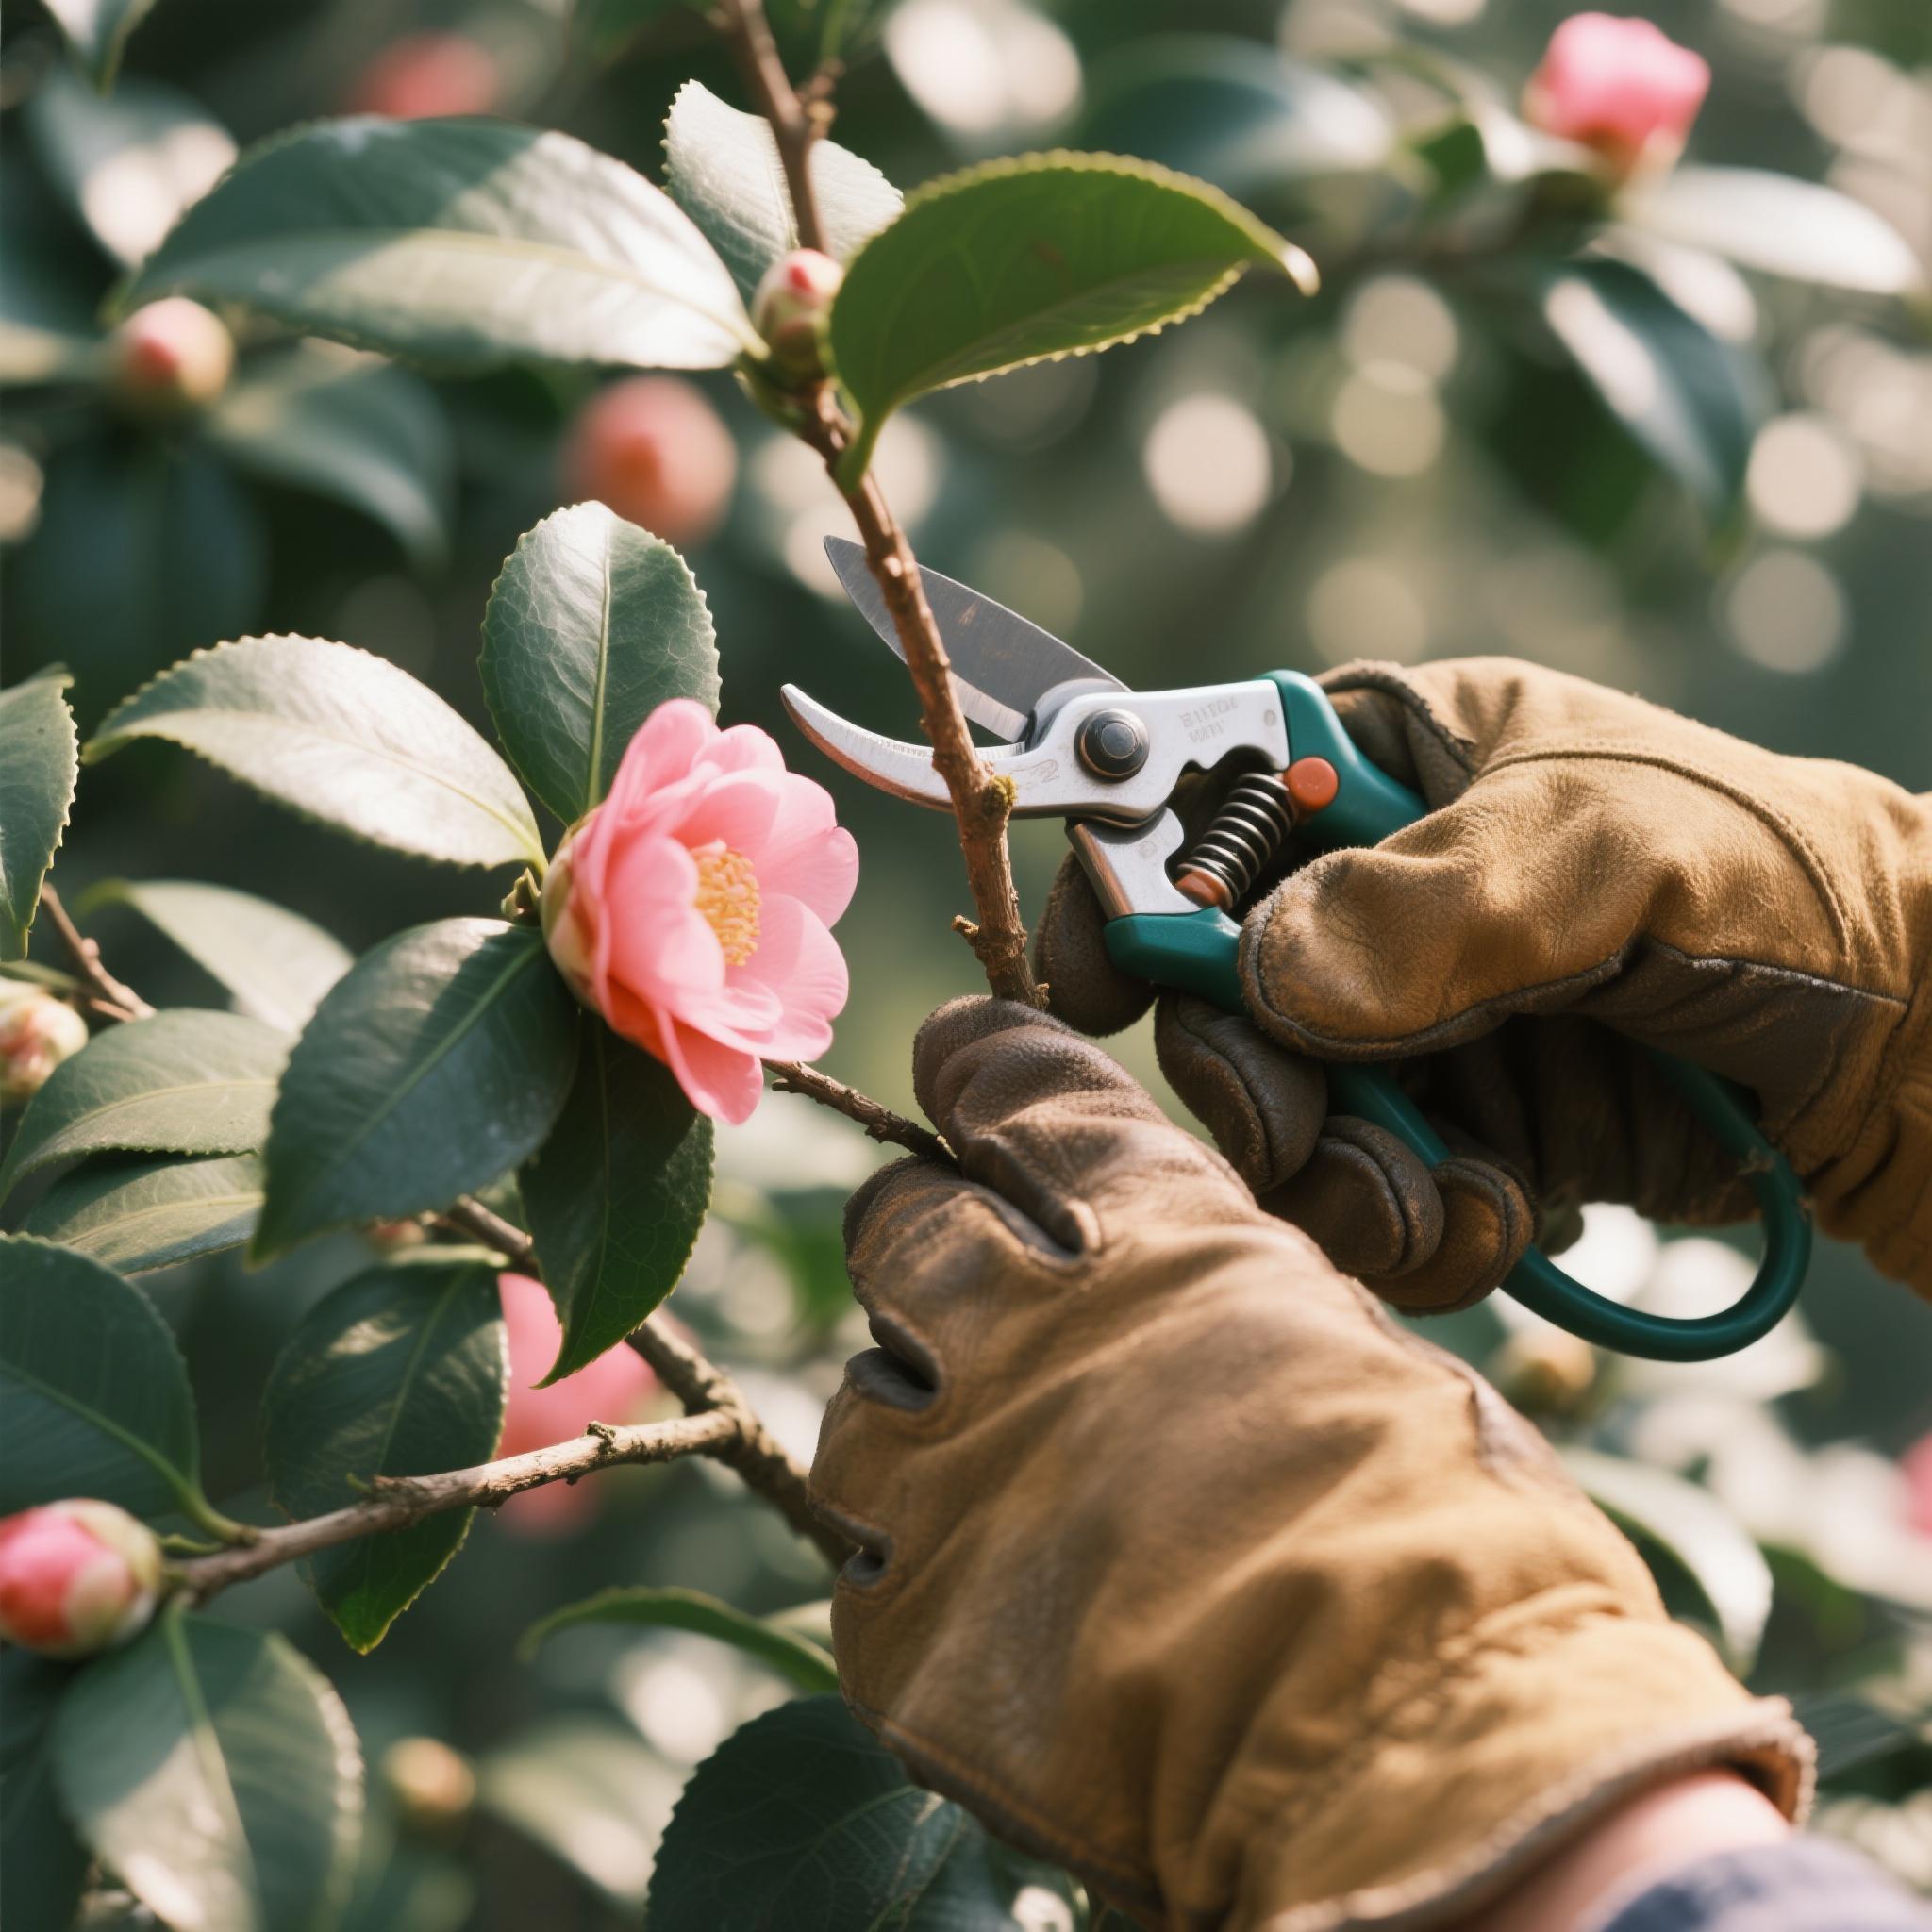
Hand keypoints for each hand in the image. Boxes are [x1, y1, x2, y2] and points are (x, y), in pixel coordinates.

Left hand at [811, 1000, 1804, 1929]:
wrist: (1406, 1749)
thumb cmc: (1448, 1543)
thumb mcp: (1354, 1365)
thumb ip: (1230, 1306)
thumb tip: (1195, 1307)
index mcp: (1157, 1235)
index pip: (1015, 1094)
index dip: (979, 1071)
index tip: (961, 1066)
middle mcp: (1023, 1324)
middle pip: (895, 1223)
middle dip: (921, 1236)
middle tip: (957, 1281)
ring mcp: (947, 1471)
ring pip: (859, 1395)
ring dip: (910, 1417)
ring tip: (980, 1474)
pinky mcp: (902, 1623)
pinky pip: (860, 1559)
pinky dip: (911, 1568)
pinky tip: (982, 1605)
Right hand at [1037, 658, 1931, 1308]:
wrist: (1915, 1038)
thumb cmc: (1774, 874)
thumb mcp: (1608, 845)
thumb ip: (1438, 903)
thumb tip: (1272, 976)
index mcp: (1380, 763)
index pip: (1195, 800)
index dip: (1125, 882)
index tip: (1092, 982)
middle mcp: (1371, 896)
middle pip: (1213, 991)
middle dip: (1251, 1078)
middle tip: (1302, 1128)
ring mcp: (1408, 1025)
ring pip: (1280, 1119)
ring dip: (1343, 1180)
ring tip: (1455, 1200)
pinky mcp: (1455, 1130)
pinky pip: (1366, 1199)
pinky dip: (1416, 1231)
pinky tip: (1505, 1220)